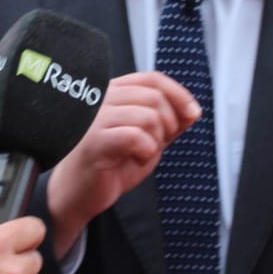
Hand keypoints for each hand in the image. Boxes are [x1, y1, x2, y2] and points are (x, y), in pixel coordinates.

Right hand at [46, 72, 199, 258]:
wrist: (78, 194)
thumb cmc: (109, 166)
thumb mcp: (146, 140)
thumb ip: (167, 123)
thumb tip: (192, 111)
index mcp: (113, 92)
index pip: (152, 79)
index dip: (179, 94)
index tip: (193, 113)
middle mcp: (101, 99)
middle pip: (154, 96)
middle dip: (169, 122)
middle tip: (160, 143)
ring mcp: (95, 118)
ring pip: (148, 115)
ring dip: (156, 139)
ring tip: (143, 153)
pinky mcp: (94, 140)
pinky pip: (136, 136)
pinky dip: (145, 151)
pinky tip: (134, 159)